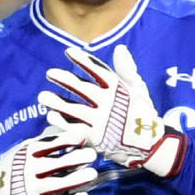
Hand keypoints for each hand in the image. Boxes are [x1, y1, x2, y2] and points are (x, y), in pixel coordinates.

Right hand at [0, 120, 98, 194]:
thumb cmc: (15, 167)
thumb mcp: (24, 150)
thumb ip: (44, 142)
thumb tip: (65, 127)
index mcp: (28, 153)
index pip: (50, 145)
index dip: (67, 140)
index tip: (83, 137)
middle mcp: (30, 170)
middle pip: (56, 164)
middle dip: (76, 158)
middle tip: (93, 155)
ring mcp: (33, 189)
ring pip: (58, 184)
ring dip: (77, 179)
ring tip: (92, 174)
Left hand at [41, 43, 186, 177]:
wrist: (151, 146)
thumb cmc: (143, 115)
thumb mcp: (139, 90)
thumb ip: (127, 70)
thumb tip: (120, 48)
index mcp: (119, 90)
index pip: (99, 71)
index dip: (83, 61)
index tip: (69, 52)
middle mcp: (109, 104)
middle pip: (84, 90)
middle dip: (66, 80)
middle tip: (50, 73)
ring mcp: (101, 122)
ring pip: (76, 110)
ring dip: (58, 102)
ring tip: (42, 97)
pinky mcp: (96, 139)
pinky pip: (76, 129)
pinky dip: (64, 123)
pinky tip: (51, 116)